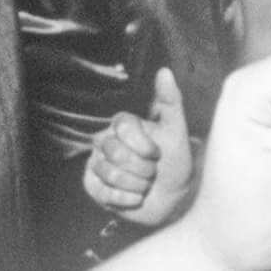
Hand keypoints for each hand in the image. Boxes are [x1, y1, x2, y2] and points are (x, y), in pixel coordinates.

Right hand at [83, 69, 196, 227]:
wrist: (172, 198)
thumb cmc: (175, 162)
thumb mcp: (177, 131)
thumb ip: (171, 101)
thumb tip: (164, 71)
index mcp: (122, 125)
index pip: (123, 127)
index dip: (143, 144)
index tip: (157, 153)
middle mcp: (105, 141)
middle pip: (115, 152)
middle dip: (142, 168)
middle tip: (152, 171)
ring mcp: (96, 164)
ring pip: (110, 174)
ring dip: (137, 184)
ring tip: (145, 184)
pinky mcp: (92, 186)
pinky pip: (104, 193)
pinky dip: (127, 199)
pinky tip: (137, 197)